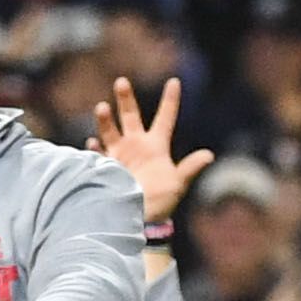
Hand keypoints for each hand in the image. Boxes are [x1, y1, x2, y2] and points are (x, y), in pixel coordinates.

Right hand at [92, 76, 212, 227]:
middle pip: (131, 116)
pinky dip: (94, 147)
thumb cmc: (160, 201)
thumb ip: (190, 168)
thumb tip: (209, 155)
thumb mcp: (178, 184)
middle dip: (125, 99)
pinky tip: (92, 143)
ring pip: (110, 130)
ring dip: (105, 119)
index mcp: (157, 146)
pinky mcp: (105, 168)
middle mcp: (137, 147)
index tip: (174, 81)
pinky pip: (98, 154)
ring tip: (101, 107)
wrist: (137, 219)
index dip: (170, 100)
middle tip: (121, 81)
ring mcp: (119, 156)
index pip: (165, 118)